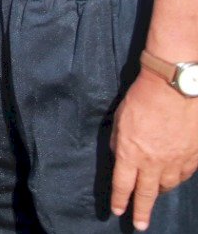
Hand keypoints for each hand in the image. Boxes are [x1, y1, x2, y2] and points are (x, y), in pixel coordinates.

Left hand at [110, 71, 197, 229]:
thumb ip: (119, 142)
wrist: (173, 88)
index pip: (122, 184)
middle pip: (146, 193)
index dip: (120, 199)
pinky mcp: (193, 156)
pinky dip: (176, 179)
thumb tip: (120, 156)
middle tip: (139, 226)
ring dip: (159, 192)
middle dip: (141, 211)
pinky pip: (184, 175)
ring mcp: (175, 161)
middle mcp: (153, 162)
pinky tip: (173, 179)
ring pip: (167, 186)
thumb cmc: (141, 99)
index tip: (118, 211)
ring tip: (155, 196)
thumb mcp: (120, 120)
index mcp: (130, 153)